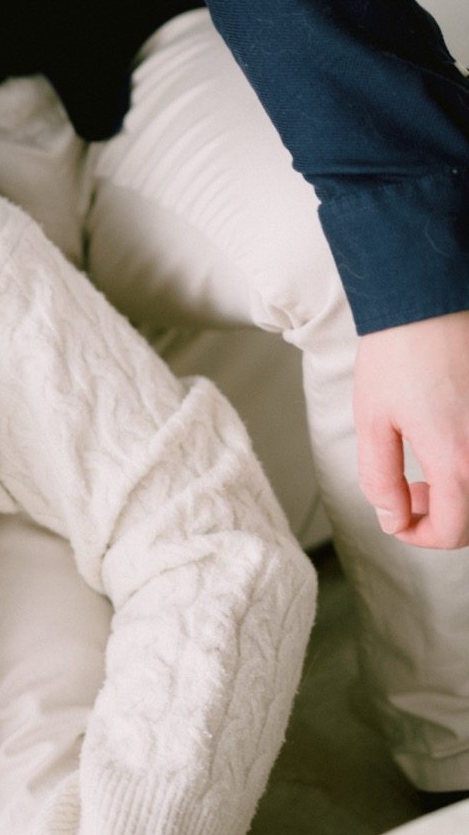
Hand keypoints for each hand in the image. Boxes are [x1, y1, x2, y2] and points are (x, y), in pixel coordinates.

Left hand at [354, 309, 468, 548]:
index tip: (399, 518)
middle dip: (441, 518)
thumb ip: (381, 479)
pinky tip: (446, 442)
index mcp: (456, 460)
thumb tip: (393, 519)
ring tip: (428, 470)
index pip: (452, 531)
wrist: (428, 298)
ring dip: (460, 494)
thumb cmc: (396, 354)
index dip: (419, 536)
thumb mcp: (374, 420)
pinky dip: (468, 467)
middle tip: (410, 492)